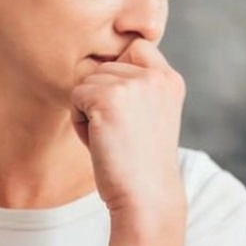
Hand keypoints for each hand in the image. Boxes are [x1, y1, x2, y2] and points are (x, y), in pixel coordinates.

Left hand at [71, 39, 185, 217]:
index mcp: (170, 79)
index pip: (136, 48)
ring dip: (90, 110)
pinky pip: (75, 97)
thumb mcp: (151, 115)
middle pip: (106, 67)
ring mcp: (132, 84)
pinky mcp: (108, 97)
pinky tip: (101, 142)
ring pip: (88, 81)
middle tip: (122, 133)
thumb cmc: (141, 163)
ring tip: (113, 138)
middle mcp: (155, 76)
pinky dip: (79, 122)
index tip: (129, 112)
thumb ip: (138, 86)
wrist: (146, 197)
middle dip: (103, 97)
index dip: (122, 75)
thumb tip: (101, 62)